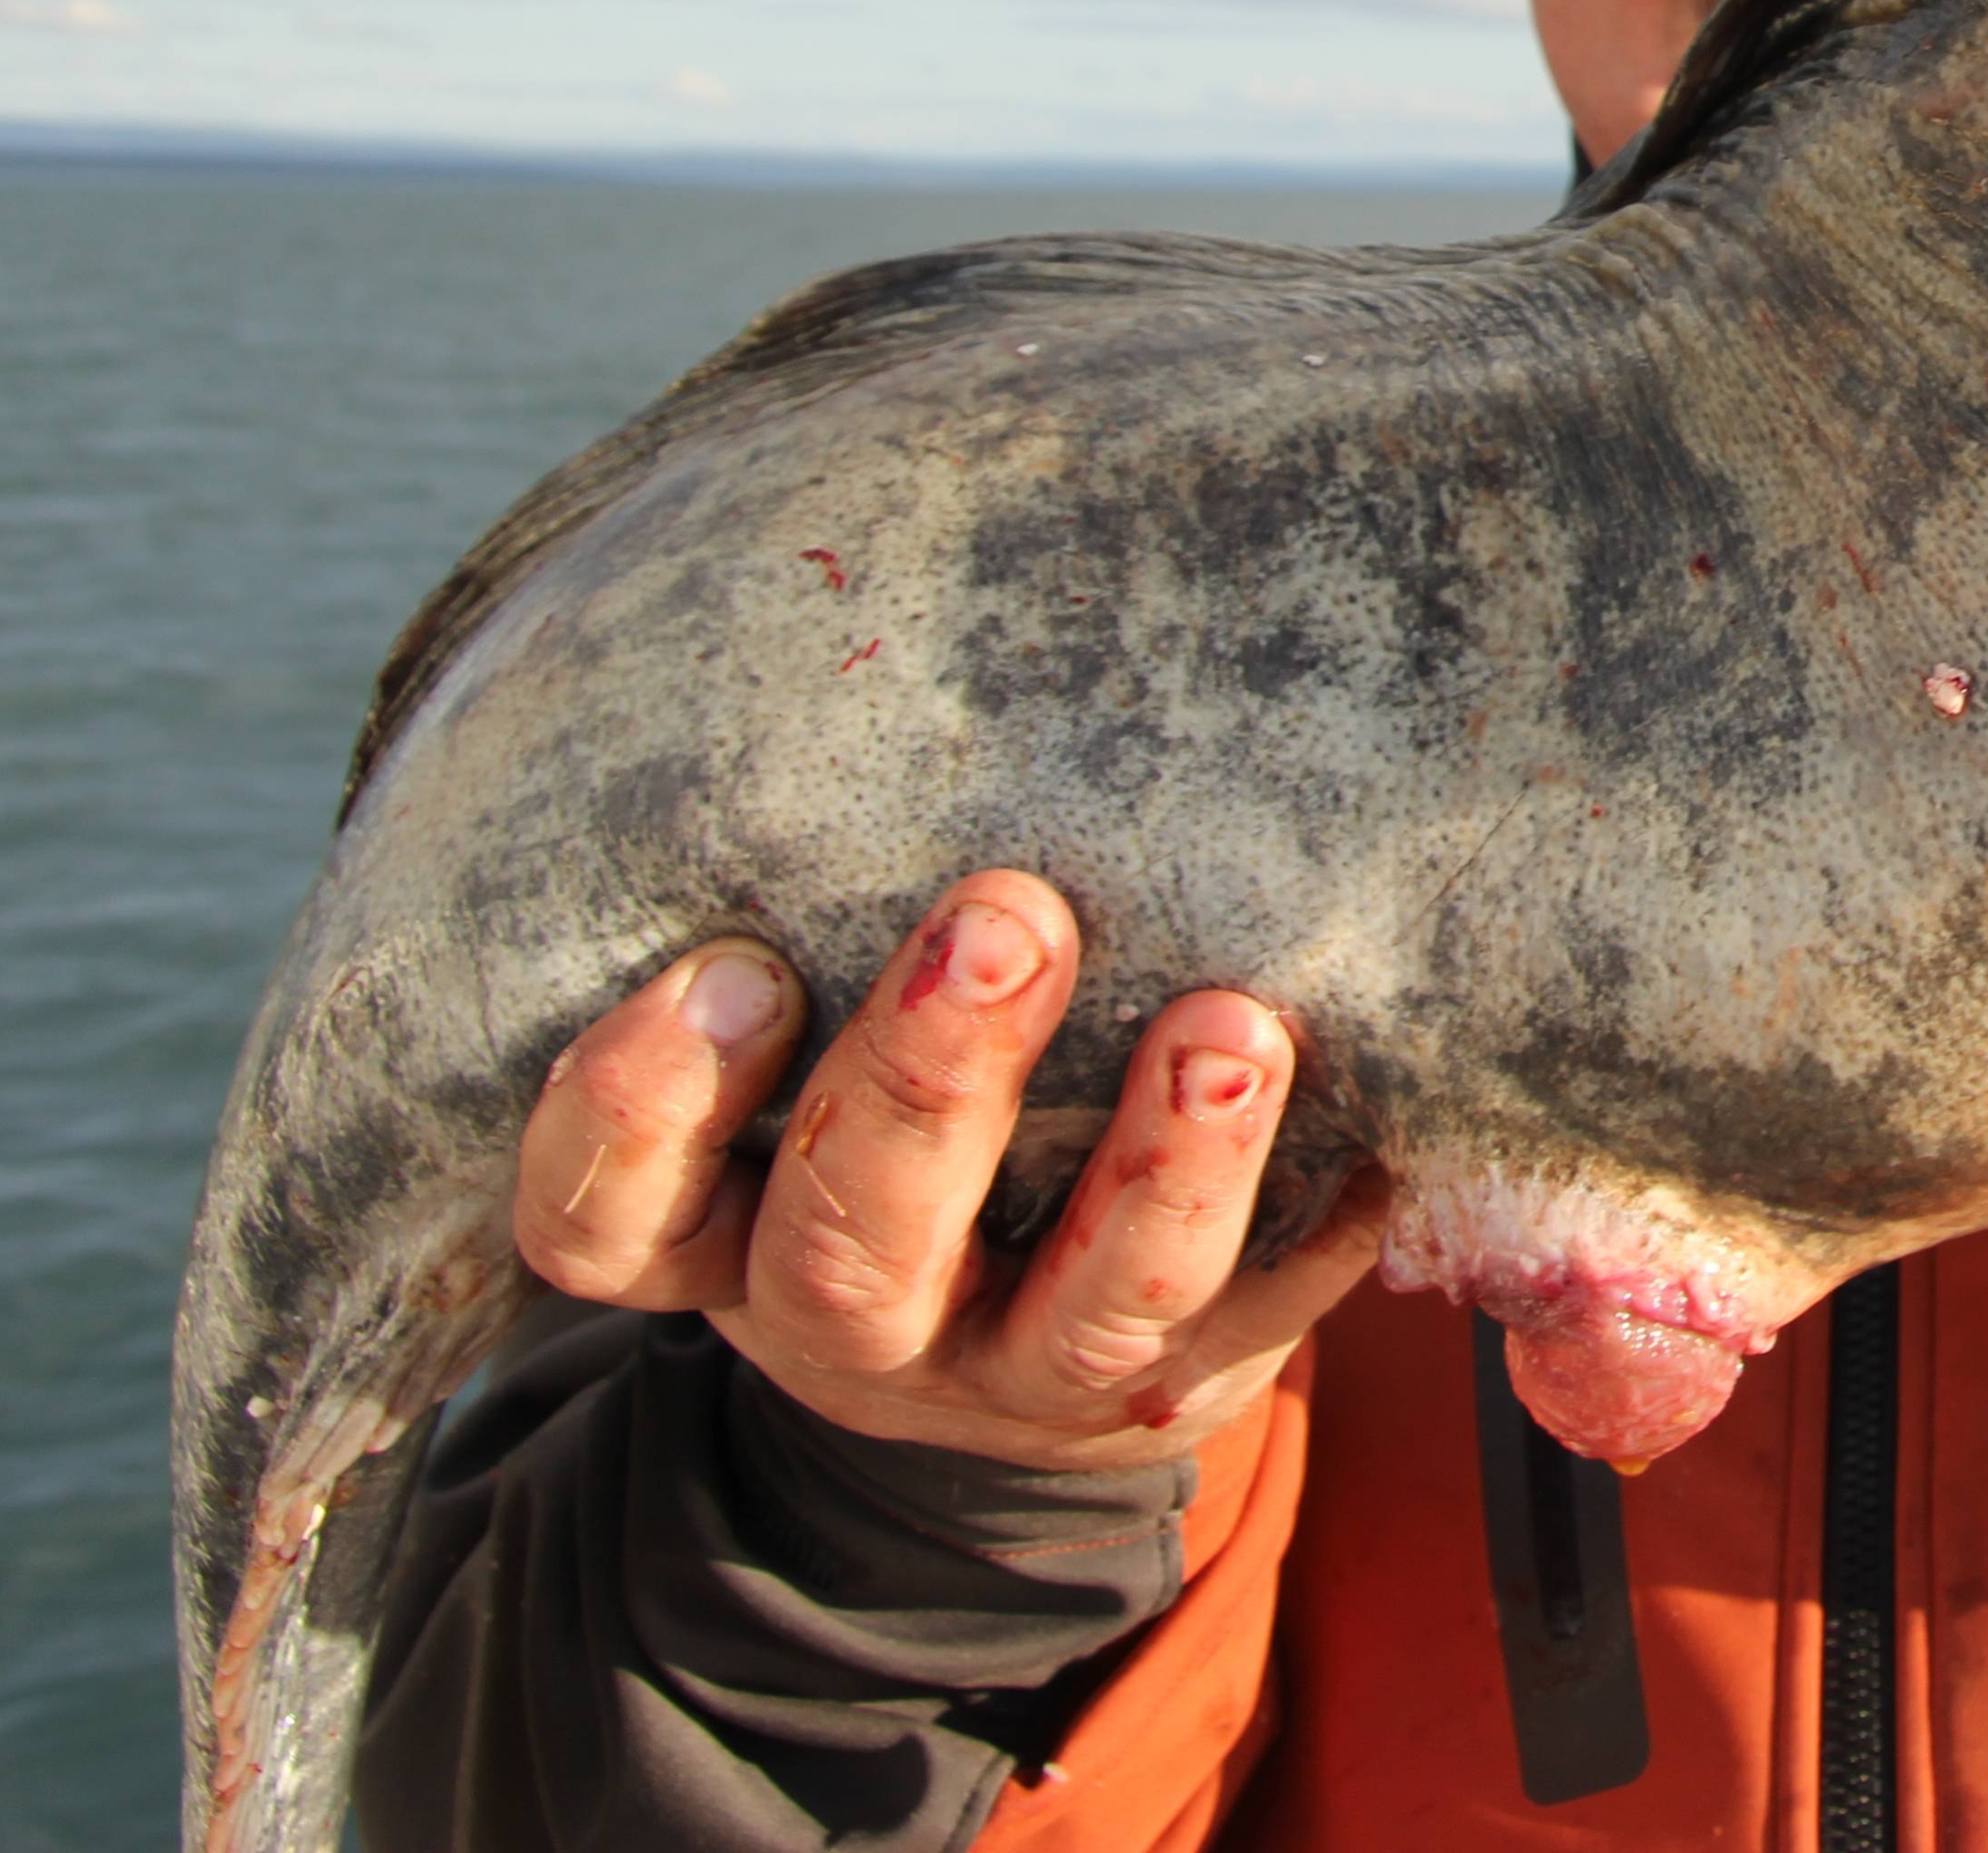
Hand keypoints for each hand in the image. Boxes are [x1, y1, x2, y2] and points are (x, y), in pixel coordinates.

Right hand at [512, 871, 1387, 1468]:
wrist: (1011, 1336)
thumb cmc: (880, 1094)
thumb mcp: (795, 1026)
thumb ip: (798, 902)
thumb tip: (851, 601)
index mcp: (710, 1231)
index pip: (602, 1208)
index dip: (646, 1106)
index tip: (734, 960)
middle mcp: (846, 1321)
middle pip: (848, 1247)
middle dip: (930, 1082)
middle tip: (1009, 916)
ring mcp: (1016, 1373)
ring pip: (1083, 1306)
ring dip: (1165, 1163)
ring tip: (1236, 1027)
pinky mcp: (1176, 1385)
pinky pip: (1259, 1324)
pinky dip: (1326, 1223)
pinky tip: (1385, 1123)